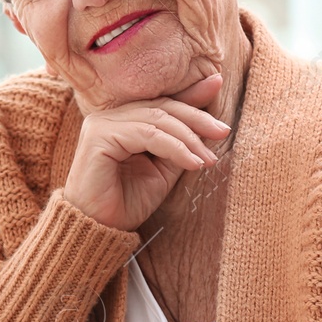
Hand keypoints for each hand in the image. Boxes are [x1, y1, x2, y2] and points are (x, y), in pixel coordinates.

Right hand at [62, 73, 230, 230]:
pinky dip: (175, 148)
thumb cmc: (126, 201)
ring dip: (189, 139)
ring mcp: (101, 124)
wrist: (99, 229)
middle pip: (162, 107)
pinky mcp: (99, 136)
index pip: (162, 104)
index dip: (192, 100)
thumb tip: (209, 123)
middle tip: (223, 132)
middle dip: (197, 118)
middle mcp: (109, 117)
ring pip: (157, 120)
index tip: (219, 92)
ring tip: (208, 160)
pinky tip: (193, 163)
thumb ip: (180, 144)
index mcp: (122, 120)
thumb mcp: (163, 169)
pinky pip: (147, 135)